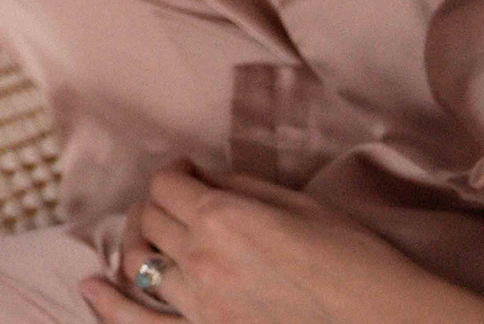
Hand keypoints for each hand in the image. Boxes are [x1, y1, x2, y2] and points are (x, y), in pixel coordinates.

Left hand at [88, 165, 483, 323]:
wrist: (390, 323)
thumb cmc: (358, 262)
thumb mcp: (301, 207)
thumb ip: (242, 190)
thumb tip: (206, 178)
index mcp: (223, 218)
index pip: (168, 183)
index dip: (176, 174)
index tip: (188, 174)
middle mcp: (200, 259)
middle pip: (151, 218)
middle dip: (161, 203)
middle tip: (178, 203)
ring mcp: (199, 304)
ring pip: (141, 261)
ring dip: (143, 242)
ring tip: (152, 236)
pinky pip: (142, 321)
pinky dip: (110, 305)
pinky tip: (93, 287)